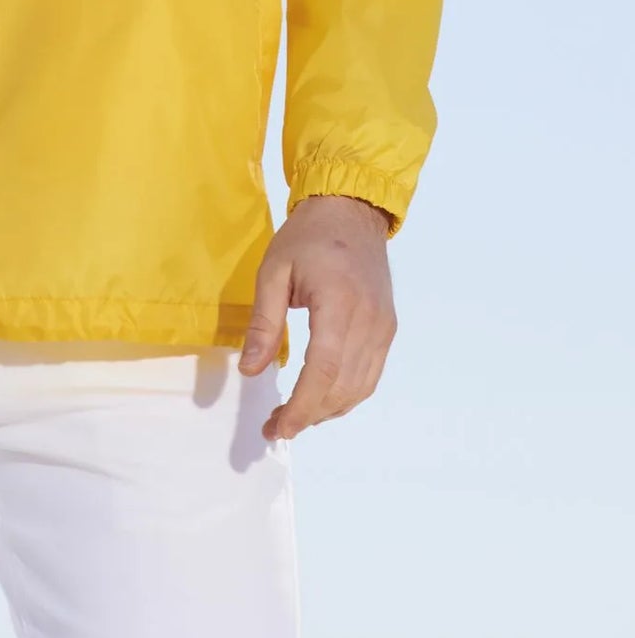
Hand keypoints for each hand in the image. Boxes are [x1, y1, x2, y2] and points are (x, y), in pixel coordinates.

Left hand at [238, 195, 396, 440]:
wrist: (352, 210)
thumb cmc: (308, 237)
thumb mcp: (274, 271)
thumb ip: (264, 323)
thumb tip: (250, 370)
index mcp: (338, 303)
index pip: (323, 370)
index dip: (302, 407)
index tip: (278, 427)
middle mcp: (369, 320)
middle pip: (343, 386)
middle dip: (309, 415)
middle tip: (276, 427)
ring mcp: (383, 326)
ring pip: (360, 387)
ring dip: (328, 410)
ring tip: (294, 417)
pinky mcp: (387, 328)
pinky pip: (370, 374)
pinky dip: (346, 395)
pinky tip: (320, 399)